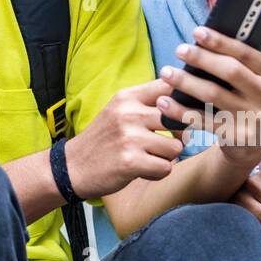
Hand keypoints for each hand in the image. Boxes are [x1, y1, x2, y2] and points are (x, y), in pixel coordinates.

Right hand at [64, 82, 186, 198]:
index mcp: (127, 97)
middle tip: (166, 143)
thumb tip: (186, 103)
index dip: (183, 101)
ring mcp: (129, 137)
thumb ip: (147, 103)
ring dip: (167, 157)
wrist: (74, 166)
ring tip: (149, 158)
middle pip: (178, 119)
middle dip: (179, 135)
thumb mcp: (119, 111)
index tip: (183, 114)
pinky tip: (144, 171)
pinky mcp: (130, 161)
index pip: (169, 87)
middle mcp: (128, 113)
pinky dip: (158, 173)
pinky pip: (166, 167)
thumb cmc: (104, 139)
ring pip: (176, 147)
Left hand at [153, 20, 260, 164]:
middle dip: (202, 58)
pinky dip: (181, 111)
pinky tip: (164, 101)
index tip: (196, 31)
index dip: (221, 42)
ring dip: (187, 82)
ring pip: (214, 95)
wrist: (251, 143)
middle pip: (230, 71)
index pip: (245, 52)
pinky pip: (204, 121)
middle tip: (178, 49)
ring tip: (165, 72)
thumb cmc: (250, 96)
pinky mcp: (236, 137)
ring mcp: (252, 117)